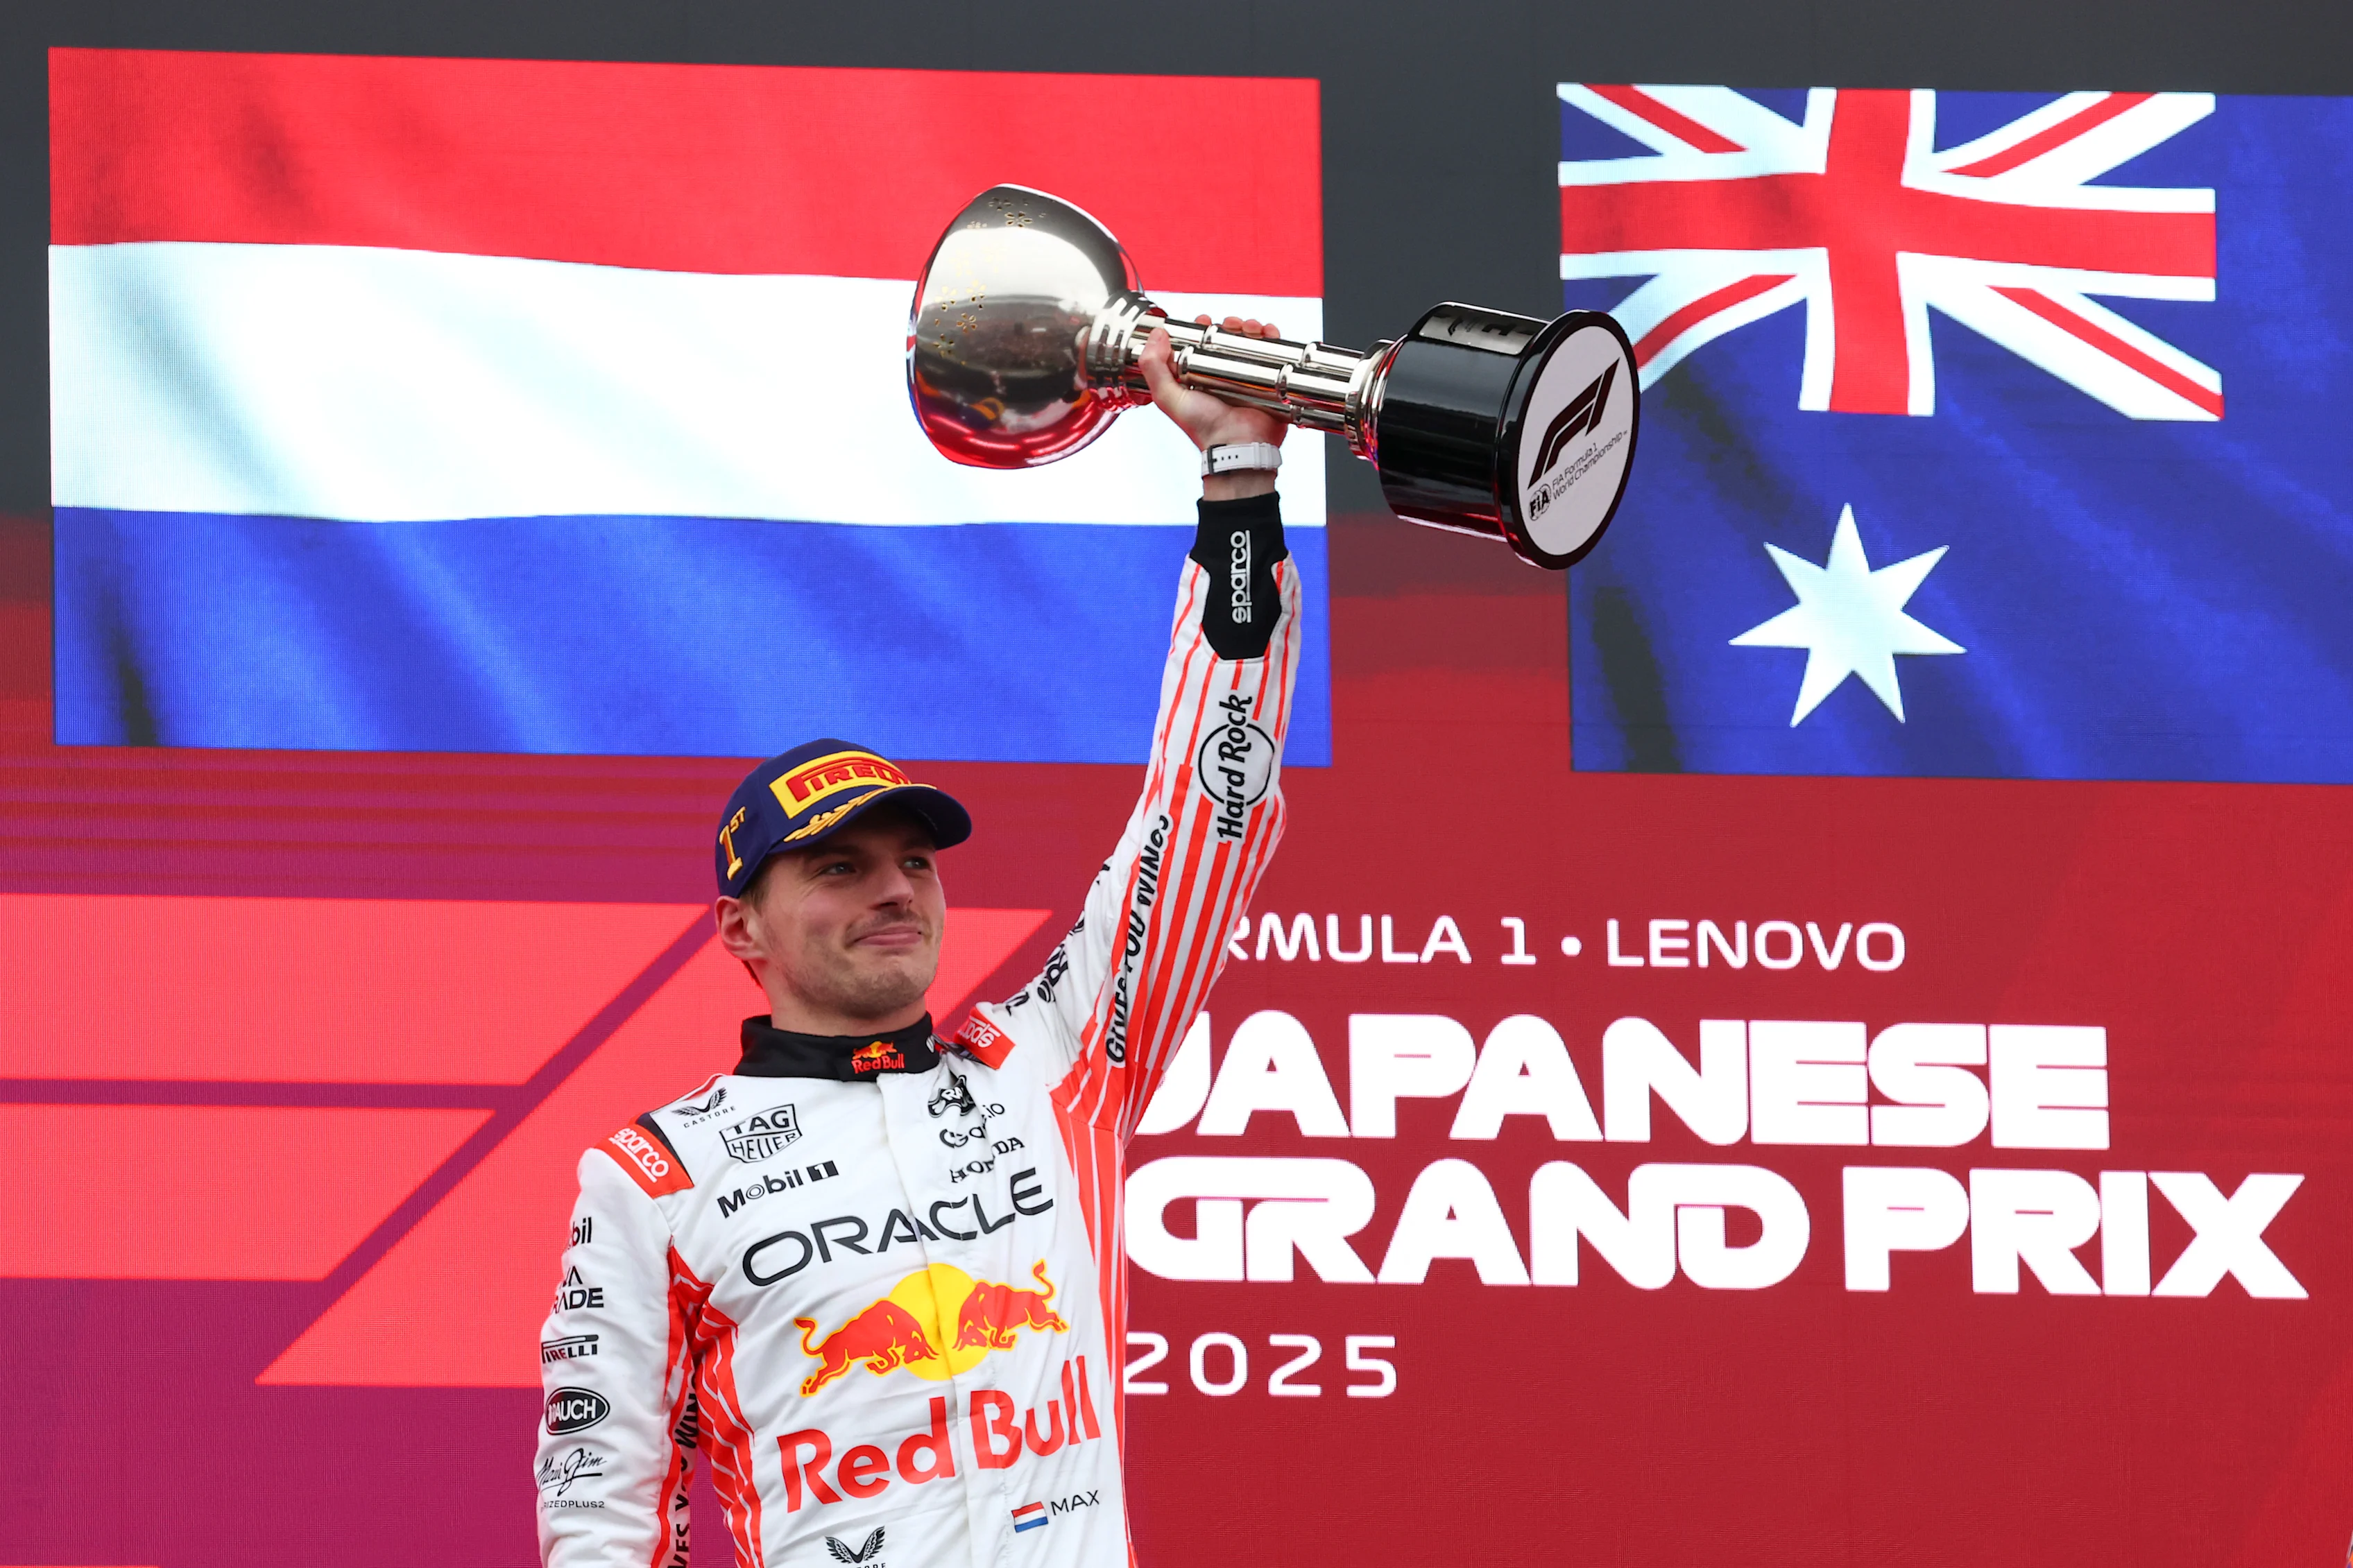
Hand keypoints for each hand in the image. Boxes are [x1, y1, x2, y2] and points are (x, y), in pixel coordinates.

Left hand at [1140, 314, 1286, 499]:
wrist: (1238, 446)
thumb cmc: (1204, 427)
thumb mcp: (1168, 398)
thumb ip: (1154, 367)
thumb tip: (1156, 335)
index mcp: (1199, 375)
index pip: (1202, 342)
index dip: (1203, 328)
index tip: (1205, 322)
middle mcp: (1223, 375)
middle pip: (1228, 338)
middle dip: (1230, 325)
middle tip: (1231, 325)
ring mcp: (1247, 378)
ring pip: (1250, 342)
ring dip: (1251, 328)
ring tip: (1251, 328)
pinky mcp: (1269, 381)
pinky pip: (1272, 354)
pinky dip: (1272, 339)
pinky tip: (1268, 334)